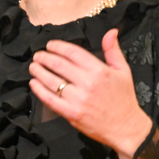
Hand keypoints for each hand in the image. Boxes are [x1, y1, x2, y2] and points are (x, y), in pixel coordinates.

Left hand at [28, 28, 151, 158]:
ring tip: (33, 66)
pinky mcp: (71, 113)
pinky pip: (50, 99)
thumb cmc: (123, 98)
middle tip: (37, 55)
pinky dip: (39, 90)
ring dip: (39, 71)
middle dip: (45, 58)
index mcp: (99, 71)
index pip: (73, 53)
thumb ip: (113, 50)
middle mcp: (87, 83)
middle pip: (59, 65)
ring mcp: (78, 99)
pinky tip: (34, 83)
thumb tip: (110, 31)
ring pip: (52, 81)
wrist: (125, 127)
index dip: (58, 46)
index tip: (50, 45)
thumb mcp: (123, 71)